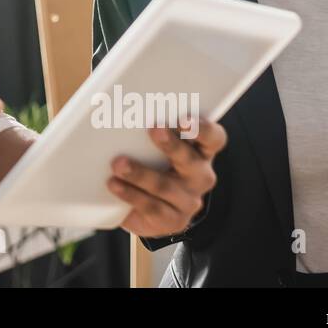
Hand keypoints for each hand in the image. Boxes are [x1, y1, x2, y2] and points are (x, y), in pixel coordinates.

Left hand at [109, 116, 225, 237]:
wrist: (142, 208)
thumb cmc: (148, 163)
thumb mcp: (151, 145)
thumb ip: (146, 129)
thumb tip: (114, 106)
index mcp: (200, 151)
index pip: (213, 139)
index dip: (204, 129)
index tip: (185, 119)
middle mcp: (200, 176)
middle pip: (191, 160)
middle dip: (172, 145)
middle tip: (153, 129)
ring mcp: (189, 201)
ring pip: (166, 186)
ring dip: (140, 173)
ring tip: (119, 163)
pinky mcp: (173, 221)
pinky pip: (152, 207)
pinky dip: (131, 194)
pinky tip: (114, 184)